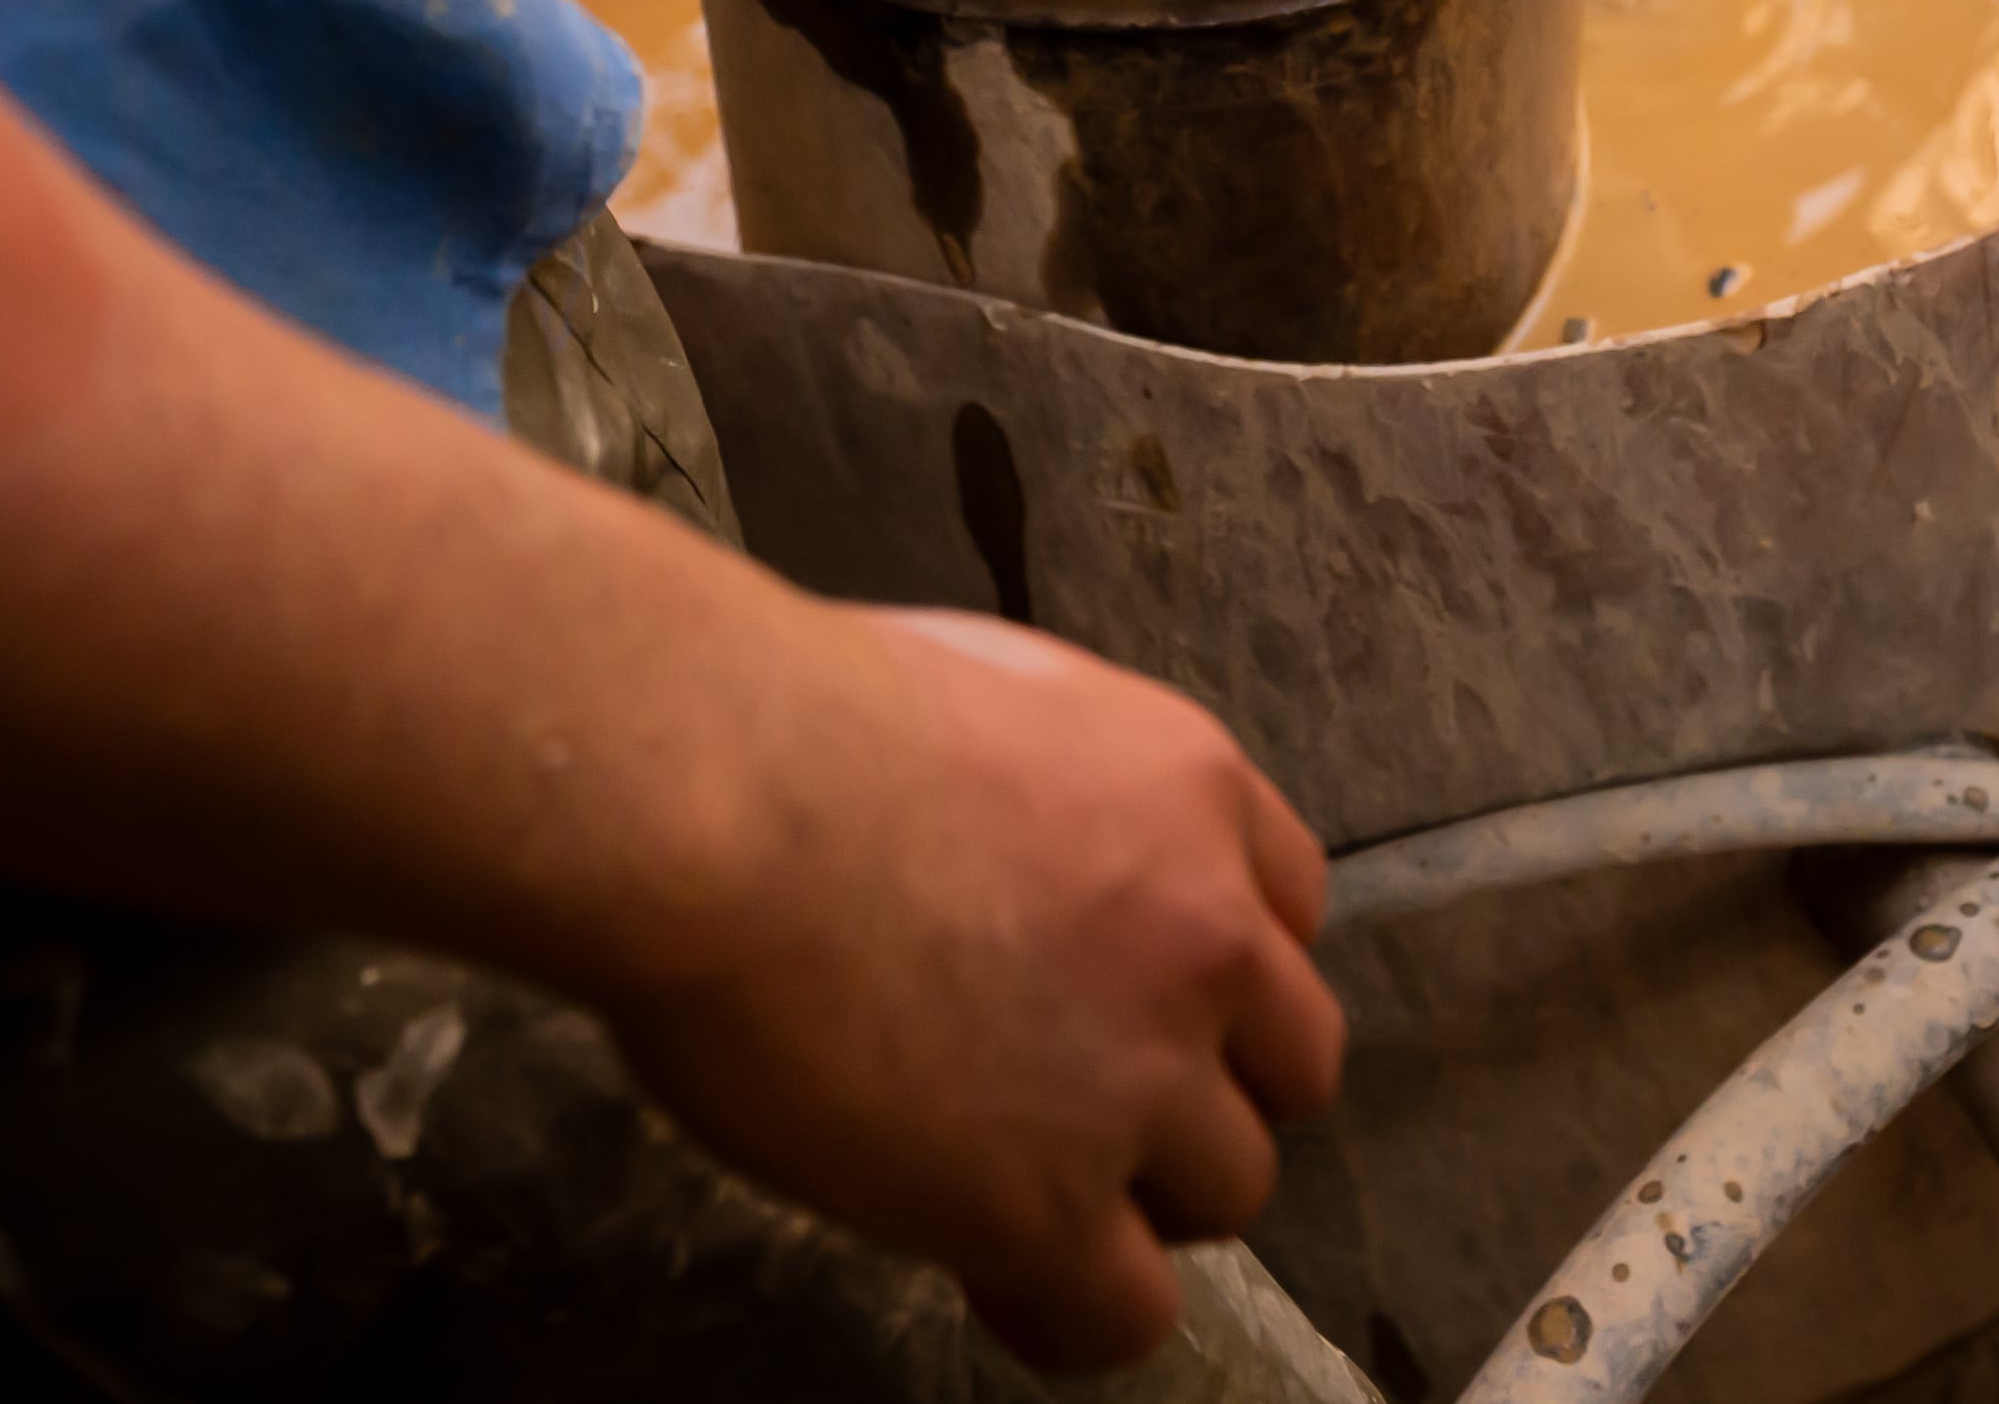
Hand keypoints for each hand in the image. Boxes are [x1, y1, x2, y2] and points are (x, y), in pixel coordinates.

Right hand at [594, 603, 1345, 1367]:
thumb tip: (1017, 839)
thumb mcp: (982, 685)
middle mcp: (1202, 934)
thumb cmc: (782, 721)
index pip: (1289, 911)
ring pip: (1227, 1191)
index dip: (1211, 972)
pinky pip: (1126, 1313)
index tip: (1138, 996)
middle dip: (1199, 1090)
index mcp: (1187, 790)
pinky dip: (1068, 1310)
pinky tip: (989, 1273)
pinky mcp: (1048, 1205)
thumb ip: (1052, 785)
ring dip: (1136, 1199)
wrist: (708, 802)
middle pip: (1286, 1063)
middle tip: (1077, 1097)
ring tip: (1014, 1185)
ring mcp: (1138, 1077)